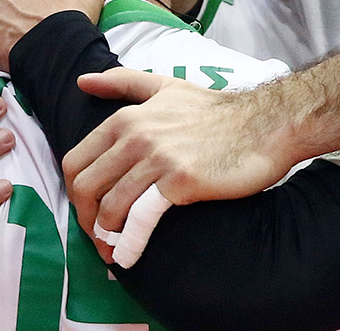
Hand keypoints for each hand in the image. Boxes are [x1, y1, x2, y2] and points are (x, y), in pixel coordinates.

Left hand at [62, 69, 295, 256]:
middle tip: (97, 239)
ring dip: (106, 236)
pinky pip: (142, 218)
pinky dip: (130, 242)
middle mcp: (135, 137)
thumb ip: (122, 82)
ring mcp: (158, 159)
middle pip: (86, 187)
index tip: (87, 213)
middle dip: (85, 220)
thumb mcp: (165, 88)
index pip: (77, 161)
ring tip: (113, 252)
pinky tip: (128, 258)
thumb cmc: (216, 111)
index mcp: (126, 118)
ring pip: (110, 206)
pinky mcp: (180, 181)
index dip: (75, 194)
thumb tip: (82, 81)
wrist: (264, 125)